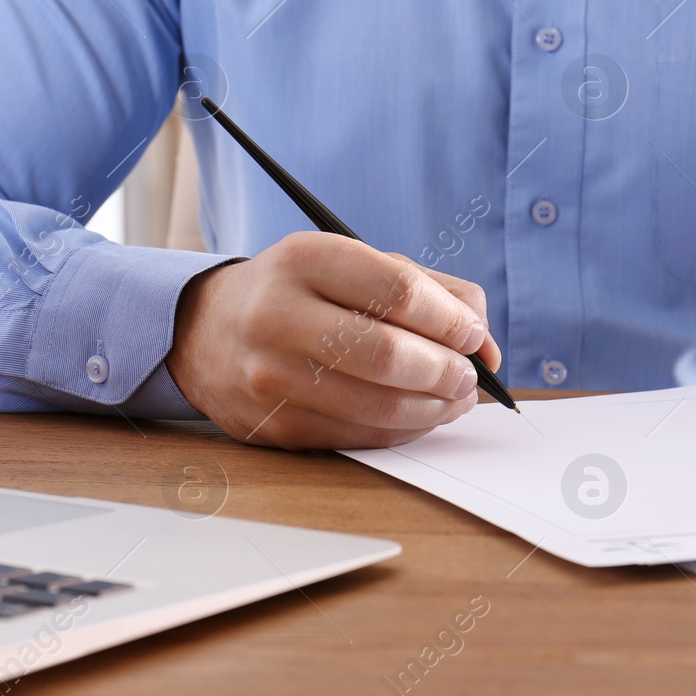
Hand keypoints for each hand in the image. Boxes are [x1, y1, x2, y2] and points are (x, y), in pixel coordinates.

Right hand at [165, 232, 502, 449]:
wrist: (207, 331)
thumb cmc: (300, 293)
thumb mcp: (354, 265)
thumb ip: (432, 292)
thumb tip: (488, 344)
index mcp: (303, 259)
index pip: (397, 291)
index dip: (450, 319)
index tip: (472, 333)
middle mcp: (277, 315)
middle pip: (388, 354)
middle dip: (446, 370)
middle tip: (466, 375)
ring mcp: (270, 375)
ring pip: (377, 406)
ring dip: (433, 408)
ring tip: (453, 398)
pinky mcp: (273, 425)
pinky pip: (358, 437)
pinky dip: (402, 431)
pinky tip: (418, 414)